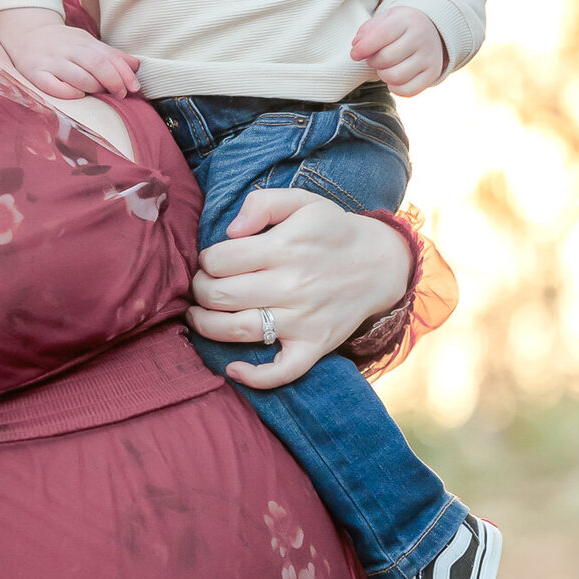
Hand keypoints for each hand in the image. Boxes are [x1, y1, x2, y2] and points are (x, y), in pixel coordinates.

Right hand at [0, 9, 139, 99]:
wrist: (25, 34)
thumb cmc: (62, 44)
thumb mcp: (87, 43)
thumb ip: (111, 55)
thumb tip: (136, 65)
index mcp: (82, 41)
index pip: (108, 57)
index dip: (124, 74)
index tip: (135, 87)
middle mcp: (66, 50)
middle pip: (96, 65)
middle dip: (114, 82)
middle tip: (121, 94)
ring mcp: (50, 62)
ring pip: (79, 78)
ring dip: (95, 88)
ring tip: (99, 92)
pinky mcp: (35, 75)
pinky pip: (54, 88)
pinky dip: (70, 93)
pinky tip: (78, 95)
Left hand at [187, 189, 412, 387]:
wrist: (380, 263)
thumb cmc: (332, 230)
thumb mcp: (302, 201)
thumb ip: (261, 203)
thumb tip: (230, 231)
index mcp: (284, 247)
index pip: (219, 260)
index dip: (205, 260)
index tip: (212, 261)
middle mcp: (291, 285)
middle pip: (220, 295)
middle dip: (199, 290)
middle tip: (202, 286)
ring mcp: (302, 320)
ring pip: (237, 331)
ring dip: (205, 326)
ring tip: (198, 315)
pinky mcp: (314, 345)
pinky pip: (281, 371)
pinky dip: (254, 377)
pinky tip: (233, 369)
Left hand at [350, 6, 444, 96]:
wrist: (431, 31)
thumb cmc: (402, 27)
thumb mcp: (384, 20)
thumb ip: (367, 30)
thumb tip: (357, 46)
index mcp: (407, 20)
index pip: (382, 34)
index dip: (364, 47)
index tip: (355, 54)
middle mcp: (422, 38)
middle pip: (386, 59)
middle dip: (373, 61)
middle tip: (374, 58)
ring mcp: (429, 57)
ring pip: (395, 77)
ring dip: (383, 75)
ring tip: (385, 67)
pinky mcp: (433, 74)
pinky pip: (407, 91)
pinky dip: (394, 88)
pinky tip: (394, 78)